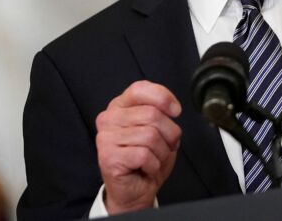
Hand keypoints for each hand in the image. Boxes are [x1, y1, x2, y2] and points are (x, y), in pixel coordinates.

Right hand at [95, 80, 181, 213]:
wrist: (135, 191)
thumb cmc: (147, 159)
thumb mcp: (158, 129)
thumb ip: (160, 112)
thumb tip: (172, 108)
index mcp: (120, 106)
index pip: (140, 88)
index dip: (163, 97)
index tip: (175, 111)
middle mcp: (109, 118)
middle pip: (152, 114)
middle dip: (169, 134)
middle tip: (164, 146)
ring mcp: (106, 138)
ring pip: (150, 136)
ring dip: (161, 152)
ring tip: (154, 159)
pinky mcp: (108, 157)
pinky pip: (144, 155)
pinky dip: (153, 164)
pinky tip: (145, 168)